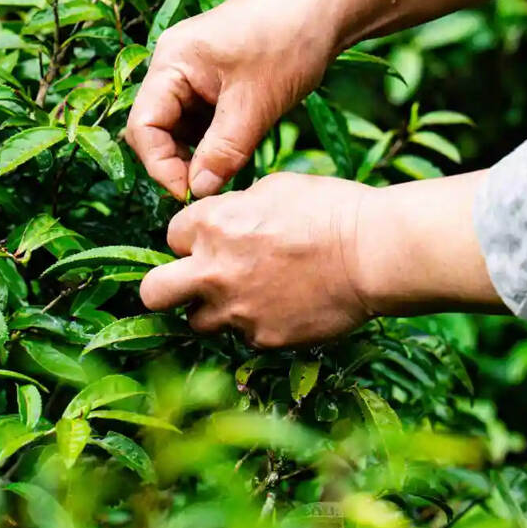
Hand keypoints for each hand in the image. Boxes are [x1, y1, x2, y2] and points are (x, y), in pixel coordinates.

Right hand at [125, 0, 337, 201]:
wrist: (324, 9)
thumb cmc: (290, 43)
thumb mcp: (256, 105)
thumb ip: (224, 151)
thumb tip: (199, 191)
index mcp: (172, 60)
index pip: (144, 125)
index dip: (161, 165)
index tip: (190, 192)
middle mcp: (172, 63)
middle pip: (155, 127)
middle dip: (177, 161)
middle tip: (209, 188)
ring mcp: (191, 69)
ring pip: (178, 126)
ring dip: (196, 153)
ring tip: (227, 170)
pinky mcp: (211, 77)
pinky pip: (199, 117)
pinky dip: (212, 139)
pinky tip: (234, 152)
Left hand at [140, 170, 503, 347]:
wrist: (373, 254)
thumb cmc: (330, 210)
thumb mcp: (274, 188)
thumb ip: (234, 209)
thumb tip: (223, 220)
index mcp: (211, 226)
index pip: (171, 237)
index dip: (191, 239)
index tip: (210, 241)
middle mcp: (213, 272)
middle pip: (153, 292)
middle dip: (164, 287)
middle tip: (189, 284)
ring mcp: (236, 311)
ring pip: (196, 322)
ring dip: (213, 310)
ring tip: (248, 296)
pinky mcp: (263, 338)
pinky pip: (244, 336)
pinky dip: (257, 324)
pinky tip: (286, 306)